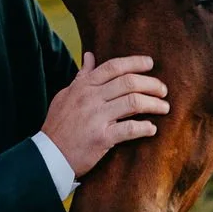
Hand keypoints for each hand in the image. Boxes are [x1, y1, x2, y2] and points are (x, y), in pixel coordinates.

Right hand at [43, 53, 169, 177]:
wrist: (48, 155)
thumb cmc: (58, 125)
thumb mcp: (65, 95)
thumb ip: (82, 76)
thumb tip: (90, 56)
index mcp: (83, 86)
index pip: (113, 67)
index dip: (135, 62)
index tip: (150, 63)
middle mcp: (90, 98)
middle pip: (128, 82)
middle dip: (151, 84)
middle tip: (163, 90)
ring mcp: (96, 118)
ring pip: (133, 102)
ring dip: (153, 104)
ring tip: (164, 107)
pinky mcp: (101, 138)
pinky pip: (130, 129)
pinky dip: (145, 128)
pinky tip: (152, 129)